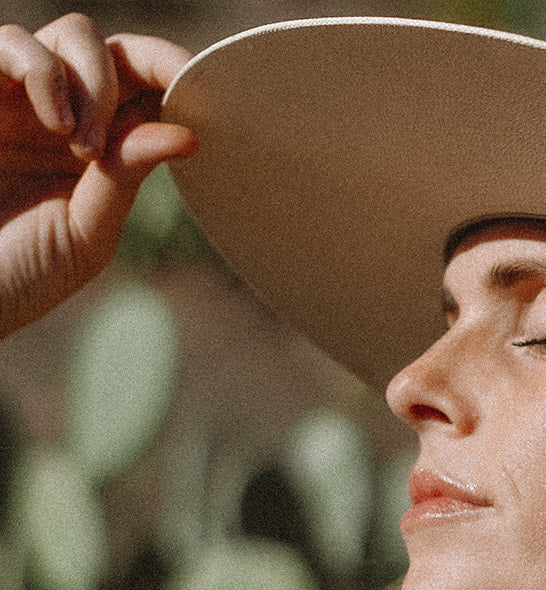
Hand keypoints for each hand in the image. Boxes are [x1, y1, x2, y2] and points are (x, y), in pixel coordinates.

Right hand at [0, 13, 194, 336]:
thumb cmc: (20, 276)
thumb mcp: (85, 236)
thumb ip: (125, 180)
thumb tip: (186, 135)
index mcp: (101, 152)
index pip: (147, 91)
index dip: (175, 76)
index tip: (203, 86)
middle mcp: (65, 117)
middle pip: (117, 51)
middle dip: (139, 72)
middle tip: (120, 139)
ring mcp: (22, 100)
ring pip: (73, 34)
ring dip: (94, 81)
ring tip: (81, 146)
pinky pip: (15, 43)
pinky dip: (45, 72)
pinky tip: (57, 124)